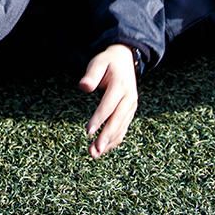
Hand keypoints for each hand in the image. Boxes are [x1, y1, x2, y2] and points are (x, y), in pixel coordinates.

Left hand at [80, 43, 137, 158]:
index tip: (87, 131)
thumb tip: (83, 87)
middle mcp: (129, 98)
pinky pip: (123, 129)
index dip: (98, 119)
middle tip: (94, 150)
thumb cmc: (108, 62)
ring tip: (93, 154)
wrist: (126, 60)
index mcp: (121, 86)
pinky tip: (102, 149)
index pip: (109, 106)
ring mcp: (131, 107)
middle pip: (117, 121)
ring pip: (121, 128)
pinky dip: (114, 140)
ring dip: (108, 142)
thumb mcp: (98, 62)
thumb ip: (91, 74)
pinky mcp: (130, 112)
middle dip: (105, 137)